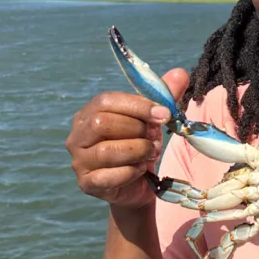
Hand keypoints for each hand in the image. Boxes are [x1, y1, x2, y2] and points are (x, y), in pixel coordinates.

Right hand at [66, 68, 189, 209]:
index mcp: (90, 112)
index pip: (106, 101)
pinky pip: (108, 176)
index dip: (138, 106)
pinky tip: (140, 170)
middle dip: (136, 130)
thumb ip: (164, 96)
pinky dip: (131, 172)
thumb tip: (181, 73)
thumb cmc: (141, 145)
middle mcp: (78, 135)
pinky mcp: (87, 184)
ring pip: (106, 150)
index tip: (164, 114)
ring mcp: (79, 161)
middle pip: (102, 124)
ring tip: (151, 152)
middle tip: (155, 138)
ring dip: (137, 151)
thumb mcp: (154, 119)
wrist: (139, 184)